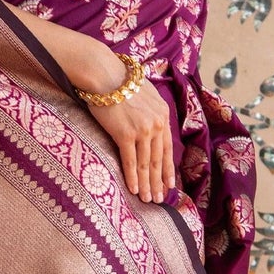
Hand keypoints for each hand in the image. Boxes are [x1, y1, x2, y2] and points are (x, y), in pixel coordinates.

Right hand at [84, 76, 176, 204]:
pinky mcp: (126, 134)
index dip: (168, 168)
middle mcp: (156, 124)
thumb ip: (151, 110)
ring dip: (147, 184)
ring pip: (147, 164)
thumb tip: (150, 124)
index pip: (167, 148)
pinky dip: (133, 178)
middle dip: (159, 182)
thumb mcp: (145, 93)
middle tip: (159, 199)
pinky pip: (131, 161)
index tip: (169, 184)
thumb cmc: (119, 81)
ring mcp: (142, 130)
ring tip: (148, 199)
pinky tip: (134, 190)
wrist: (104, 74)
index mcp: (163, 114)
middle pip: (159, 159)